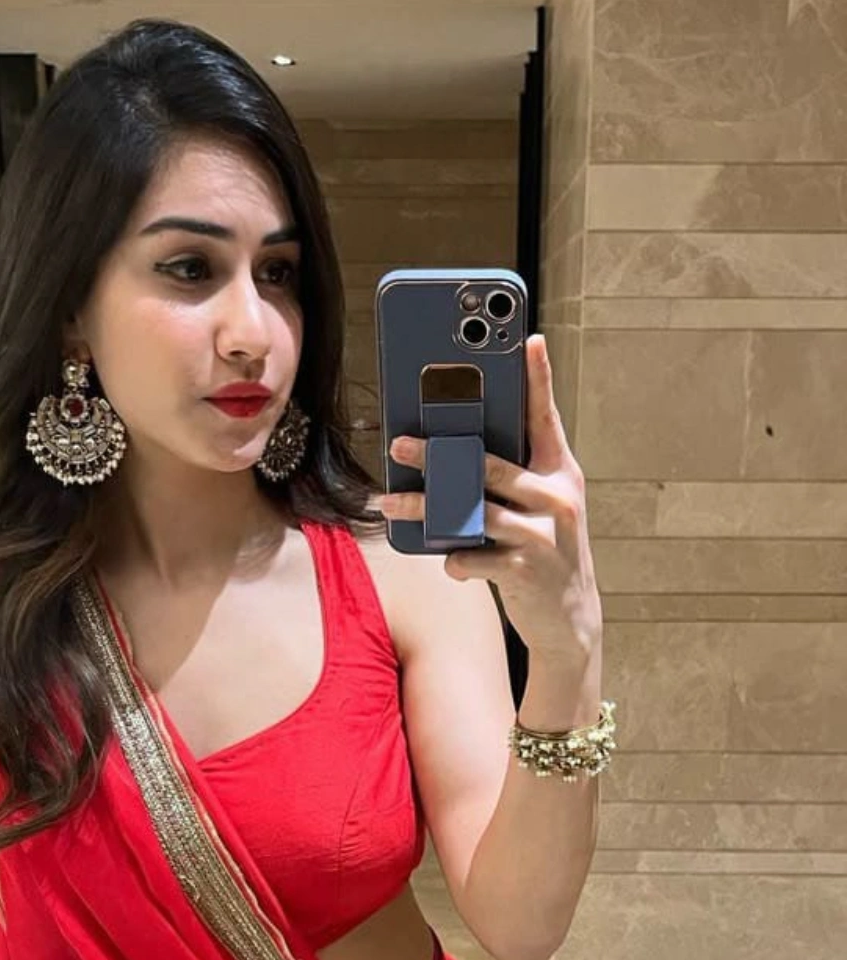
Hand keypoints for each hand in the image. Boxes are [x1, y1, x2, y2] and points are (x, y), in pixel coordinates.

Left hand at [377, 334, 602, 661]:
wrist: (571, 620)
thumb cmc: (543, 552)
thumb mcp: (541, 509)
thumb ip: (512, 477)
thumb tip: (456, 447)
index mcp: (561, 474)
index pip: (547, 418)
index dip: (538, 378)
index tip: (529, 339)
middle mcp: (557, 498)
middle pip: (488, 464)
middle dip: (438, 453)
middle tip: (399, 442)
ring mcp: (543, 535)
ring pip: (470, 510)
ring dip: (423, 507)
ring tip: (390, 501)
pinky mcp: (524, 570)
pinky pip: (472, 556)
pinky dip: (454, 559)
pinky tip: (449, 561)